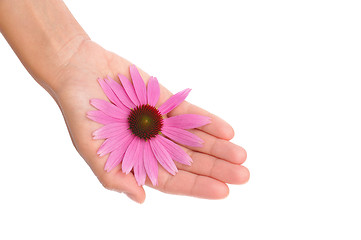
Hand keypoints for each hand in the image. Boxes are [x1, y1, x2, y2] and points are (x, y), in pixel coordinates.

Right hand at [53, 40, 248, 202]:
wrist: (79, 70)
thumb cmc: (80, 112)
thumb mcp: (90, 150)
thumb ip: (114, 176)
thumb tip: (141, 199)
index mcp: (137, 161)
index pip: (173, 180)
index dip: (197, 186)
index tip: (223, 190)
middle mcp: (152, 145)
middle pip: (190, 161)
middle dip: (216, 168)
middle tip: (242, 175)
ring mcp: (161, 123)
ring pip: (194, 139)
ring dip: (218, 147)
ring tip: (240, 155)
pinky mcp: (165, 101)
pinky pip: (190, 114)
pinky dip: (207, 121)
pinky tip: (226, 130)